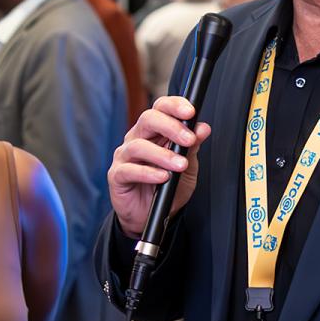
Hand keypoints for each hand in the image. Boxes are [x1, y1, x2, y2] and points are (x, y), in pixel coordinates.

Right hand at [107, 96, 211, 238]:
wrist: (150, 215)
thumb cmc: (166, 187)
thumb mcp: (187, 166)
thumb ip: (193, 147)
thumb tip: (203, 128)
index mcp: (154, 131)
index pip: (161, 108)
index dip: (174, 106)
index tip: (190, 112)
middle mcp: (137, 138)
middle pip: (148, 119)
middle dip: (171, 127)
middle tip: (188, 140)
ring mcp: (124, 156)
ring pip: (138, 146)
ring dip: (162, 154)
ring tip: (179, 165)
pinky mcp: (116, 175)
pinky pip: (129, 170)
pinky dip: (148, 173)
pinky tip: (162, 177)